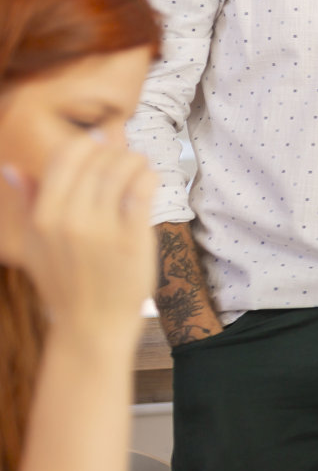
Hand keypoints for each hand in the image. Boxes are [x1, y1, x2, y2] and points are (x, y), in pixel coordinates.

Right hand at [0, 135, 156, 354]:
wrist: (91, 325)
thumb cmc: (64, 282)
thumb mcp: (35, 245)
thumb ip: (28, 203)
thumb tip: (10, 168)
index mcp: (44, 216)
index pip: (66, 156)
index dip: (88, 144)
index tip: (102, 145)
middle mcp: (70, 219)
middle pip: (97, 160)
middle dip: (115, 152)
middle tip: (125, 158)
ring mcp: (102, 229)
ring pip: (122, 170)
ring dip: (136, 160)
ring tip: (140, 165)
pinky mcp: (132, 240)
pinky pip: (143, 190)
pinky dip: (149, 177)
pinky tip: (150, 180)